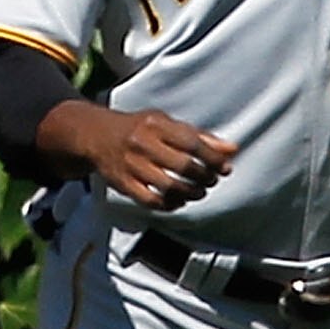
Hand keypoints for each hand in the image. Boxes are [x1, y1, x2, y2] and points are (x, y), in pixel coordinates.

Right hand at [40, 101, 236, 210]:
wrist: (96, 135)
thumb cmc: (140, 128)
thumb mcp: (167, 123)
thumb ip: (200, 137)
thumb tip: (232, 150)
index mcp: (156, 124)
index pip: (192, 143)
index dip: (213, 159)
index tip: (224, 168)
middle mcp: (142, 144)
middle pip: (182, 166)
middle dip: (204, 177)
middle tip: (211, 180)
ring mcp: (131, 165)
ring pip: (168, 187)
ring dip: (190, 193)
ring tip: (199, 192)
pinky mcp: (122, 185)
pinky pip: (151, 201)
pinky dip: (170, 204)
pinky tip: (179, 201)